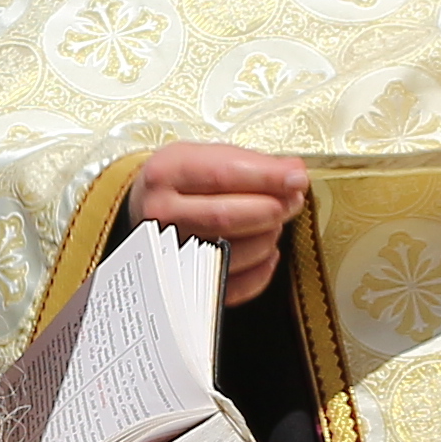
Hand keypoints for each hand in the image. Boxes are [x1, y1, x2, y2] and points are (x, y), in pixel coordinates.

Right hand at [128, 144, 310, 304]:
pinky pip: (235, 285)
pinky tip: (266, 251)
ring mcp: (171, 251)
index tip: (297, 178)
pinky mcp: (186, 283)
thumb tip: (293, 172)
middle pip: (227, 216)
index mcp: (167, 173)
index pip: (222, 175)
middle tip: (292, 200)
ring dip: (267, 236)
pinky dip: (261, 269)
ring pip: (234, 251)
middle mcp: (162, 214)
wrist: (144, 209)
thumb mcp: (205, 156)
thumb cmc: (179, 182)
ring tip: (272, 222)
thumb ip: (250, 162)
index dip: (267, 178)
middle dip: (272, 208)